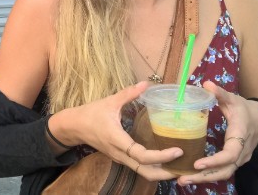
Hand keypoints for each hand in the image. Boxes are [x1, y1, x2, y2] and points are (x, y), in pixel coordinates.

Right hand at [51, 81, 181, 181]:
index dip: (161, 156)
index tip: (178, 151)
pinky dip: (153, 167)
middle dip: (166, 173)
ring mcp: (120, 158)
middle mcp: (120, 154)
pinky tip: (164, 160)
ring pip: (142, 172)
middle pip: (146, 172)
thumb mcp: (109, 101)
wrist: (73, 126)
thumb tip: (146, 83)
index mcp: (118, 141)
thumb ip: (128, 94)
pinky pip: (138, 167)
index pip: (142, 156)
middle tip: (184, 168)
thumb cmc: (90, 114)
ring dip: (160, 172)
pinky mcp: (120, 157)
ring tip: (178, 166)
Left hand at [177, 81, 257, 185]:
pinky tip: (191, 175)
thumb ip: (220, 93)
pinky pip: (222, 172)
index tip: (197, 163)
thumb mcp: (234, 99)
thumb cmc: (245, 109)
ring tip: (182, 180)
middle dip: (203, 177)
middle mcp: (241, 152)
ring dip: (203, 179)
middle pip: (224, 171)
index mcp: (240, 136)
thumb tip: (206, 83)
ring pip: (223, 174)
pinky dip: (207, 175)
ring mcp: (239, 159)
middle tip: (181, 179)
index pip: (230, 154)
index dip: (215, 161)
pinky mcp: (234, 162)